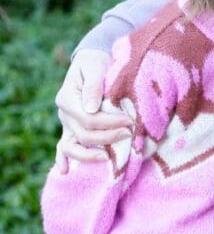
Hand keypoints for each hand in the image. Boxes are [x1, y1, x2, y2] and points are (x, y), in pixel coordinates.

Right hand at [54, 49, 130, 172]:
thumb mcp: (95, 66)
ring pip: (73, 146)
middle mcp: (64, 113)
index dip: (109, 123)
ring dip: (91, 154)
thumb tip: (91, 108)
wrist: (92, 62)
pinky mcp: (72, 129)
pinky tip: (64, 171)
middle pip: (84, 134)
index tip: (130, 121)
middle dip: (108, 137)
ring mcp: (67, 124)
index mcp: (67, 98)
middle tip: (129, 133)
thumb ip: (94, 86)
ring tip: (110, 157)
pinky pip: (64, 147)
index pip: (88, 119)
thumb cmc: (96, 62)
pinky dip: (62, 159)